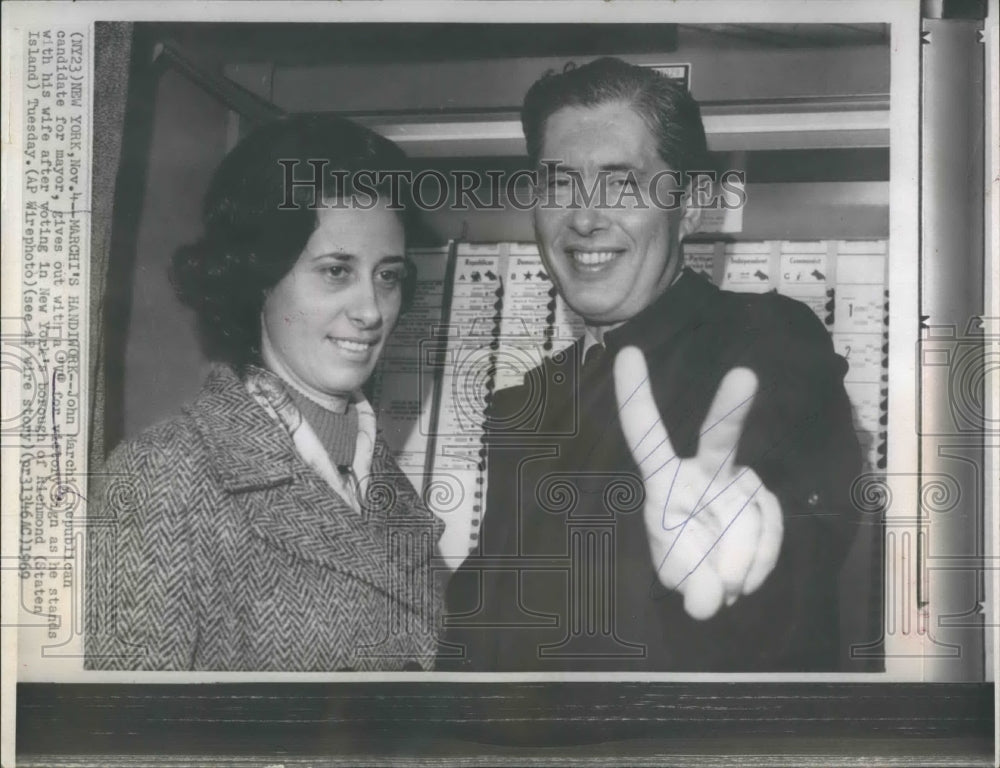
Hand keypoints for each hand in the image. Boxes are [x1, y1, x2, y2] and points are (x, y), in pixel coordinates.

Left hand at [613, 346, 782, 619]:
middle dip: (731, 409)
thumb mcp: (675, 572)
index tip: (625, 352)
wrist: (719, 575)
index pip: (646, 434)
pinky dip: (760, 564)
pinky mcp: (768, 501)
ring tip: (722, 586)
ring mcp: (742, 482)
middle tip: (744, 376)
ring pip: (750, 516)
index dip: (635, 396)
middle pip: (720, 437)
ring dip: (737, 561)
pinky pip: (772, 531)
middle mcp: (706, 468)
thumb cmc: (683, 556)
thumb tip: (709, 602)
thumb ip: (688, 581)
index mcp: (665, 476)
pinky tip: (743, 582)